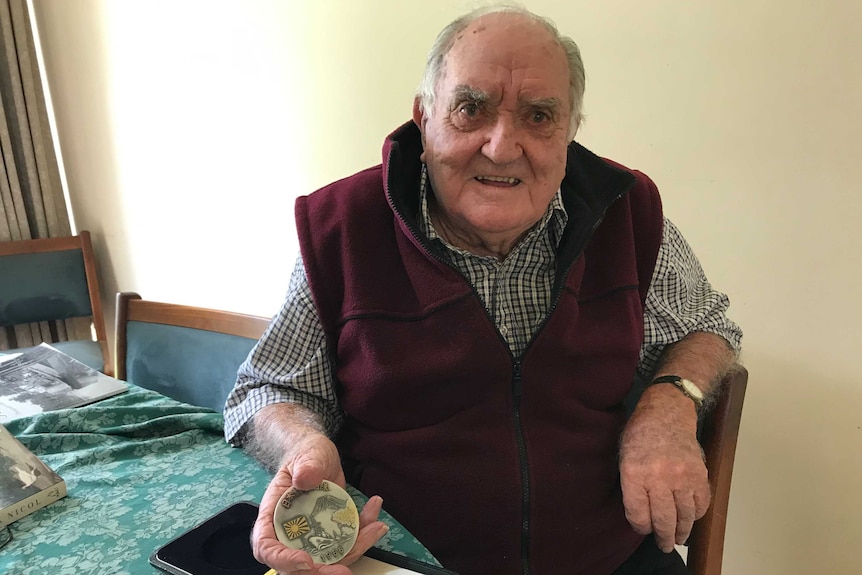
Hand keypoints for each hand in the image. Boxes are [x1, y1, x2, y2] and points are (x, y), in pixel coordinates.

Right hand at [251, 432, 388, 573]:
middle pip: (297, 565)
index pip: (267, 546)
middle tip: (342, 571)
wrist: (319, 457)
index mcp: (272, 515)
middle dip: (321, 571)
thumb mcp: (307, 455)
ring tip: (374, 528)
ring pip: (327, 559)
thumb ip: (306, 466)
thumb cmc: (305, 456)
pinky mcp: (330, 535)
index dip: (283, 560)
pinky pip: (345, 546)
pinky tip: (376, 521)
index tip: (306, 560)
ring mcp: (311, 536)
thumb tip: (304, 479)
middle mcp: (289, 532)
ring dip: (353, 551)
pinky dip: (363, 538)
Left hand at [619, 385, 710, 552]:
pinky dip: (696, 515)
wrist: (667, 412)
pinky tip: (691, 518)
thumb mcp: (624, 457)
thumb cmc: (640, 434)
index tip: (643, 529)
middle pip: (663, 520)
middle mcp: (658, 477)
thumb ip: (631, 487)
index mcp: (634, 473)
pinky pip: (700, 504)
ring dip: (682, 532)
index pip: (638, 514)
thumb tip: (641, 516)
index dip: (640, 527)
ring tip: (678, 539)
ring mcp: (681, 476)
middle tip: (664, 545)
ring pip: (684, 516)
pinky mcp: (700, 474)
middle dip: (663, 537)